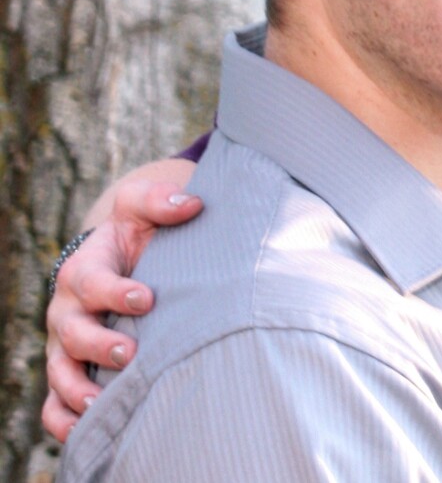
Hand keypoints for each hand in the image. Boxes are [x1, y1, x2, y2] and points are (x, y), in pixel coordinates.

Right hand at [42, 162, 200, 440]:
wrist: (124, 258)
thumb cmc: (138, 233)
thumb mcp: (142, 209)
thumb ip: (162, 202)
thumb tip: (192, 204)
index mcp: (84, 270)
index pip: (91, 282)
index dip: (114, 291)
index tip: (147, 298)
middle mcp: (69, 310)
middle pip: (72, 331)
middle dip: (98, 344)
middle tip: (129, 352)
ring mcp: (67, 345)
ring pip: (59, 371)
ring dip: (77, 389)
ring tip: (101, 402)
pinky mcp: (72, 370)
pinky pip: (55, 401)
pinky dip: (62, 419)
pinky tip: (83, 432)